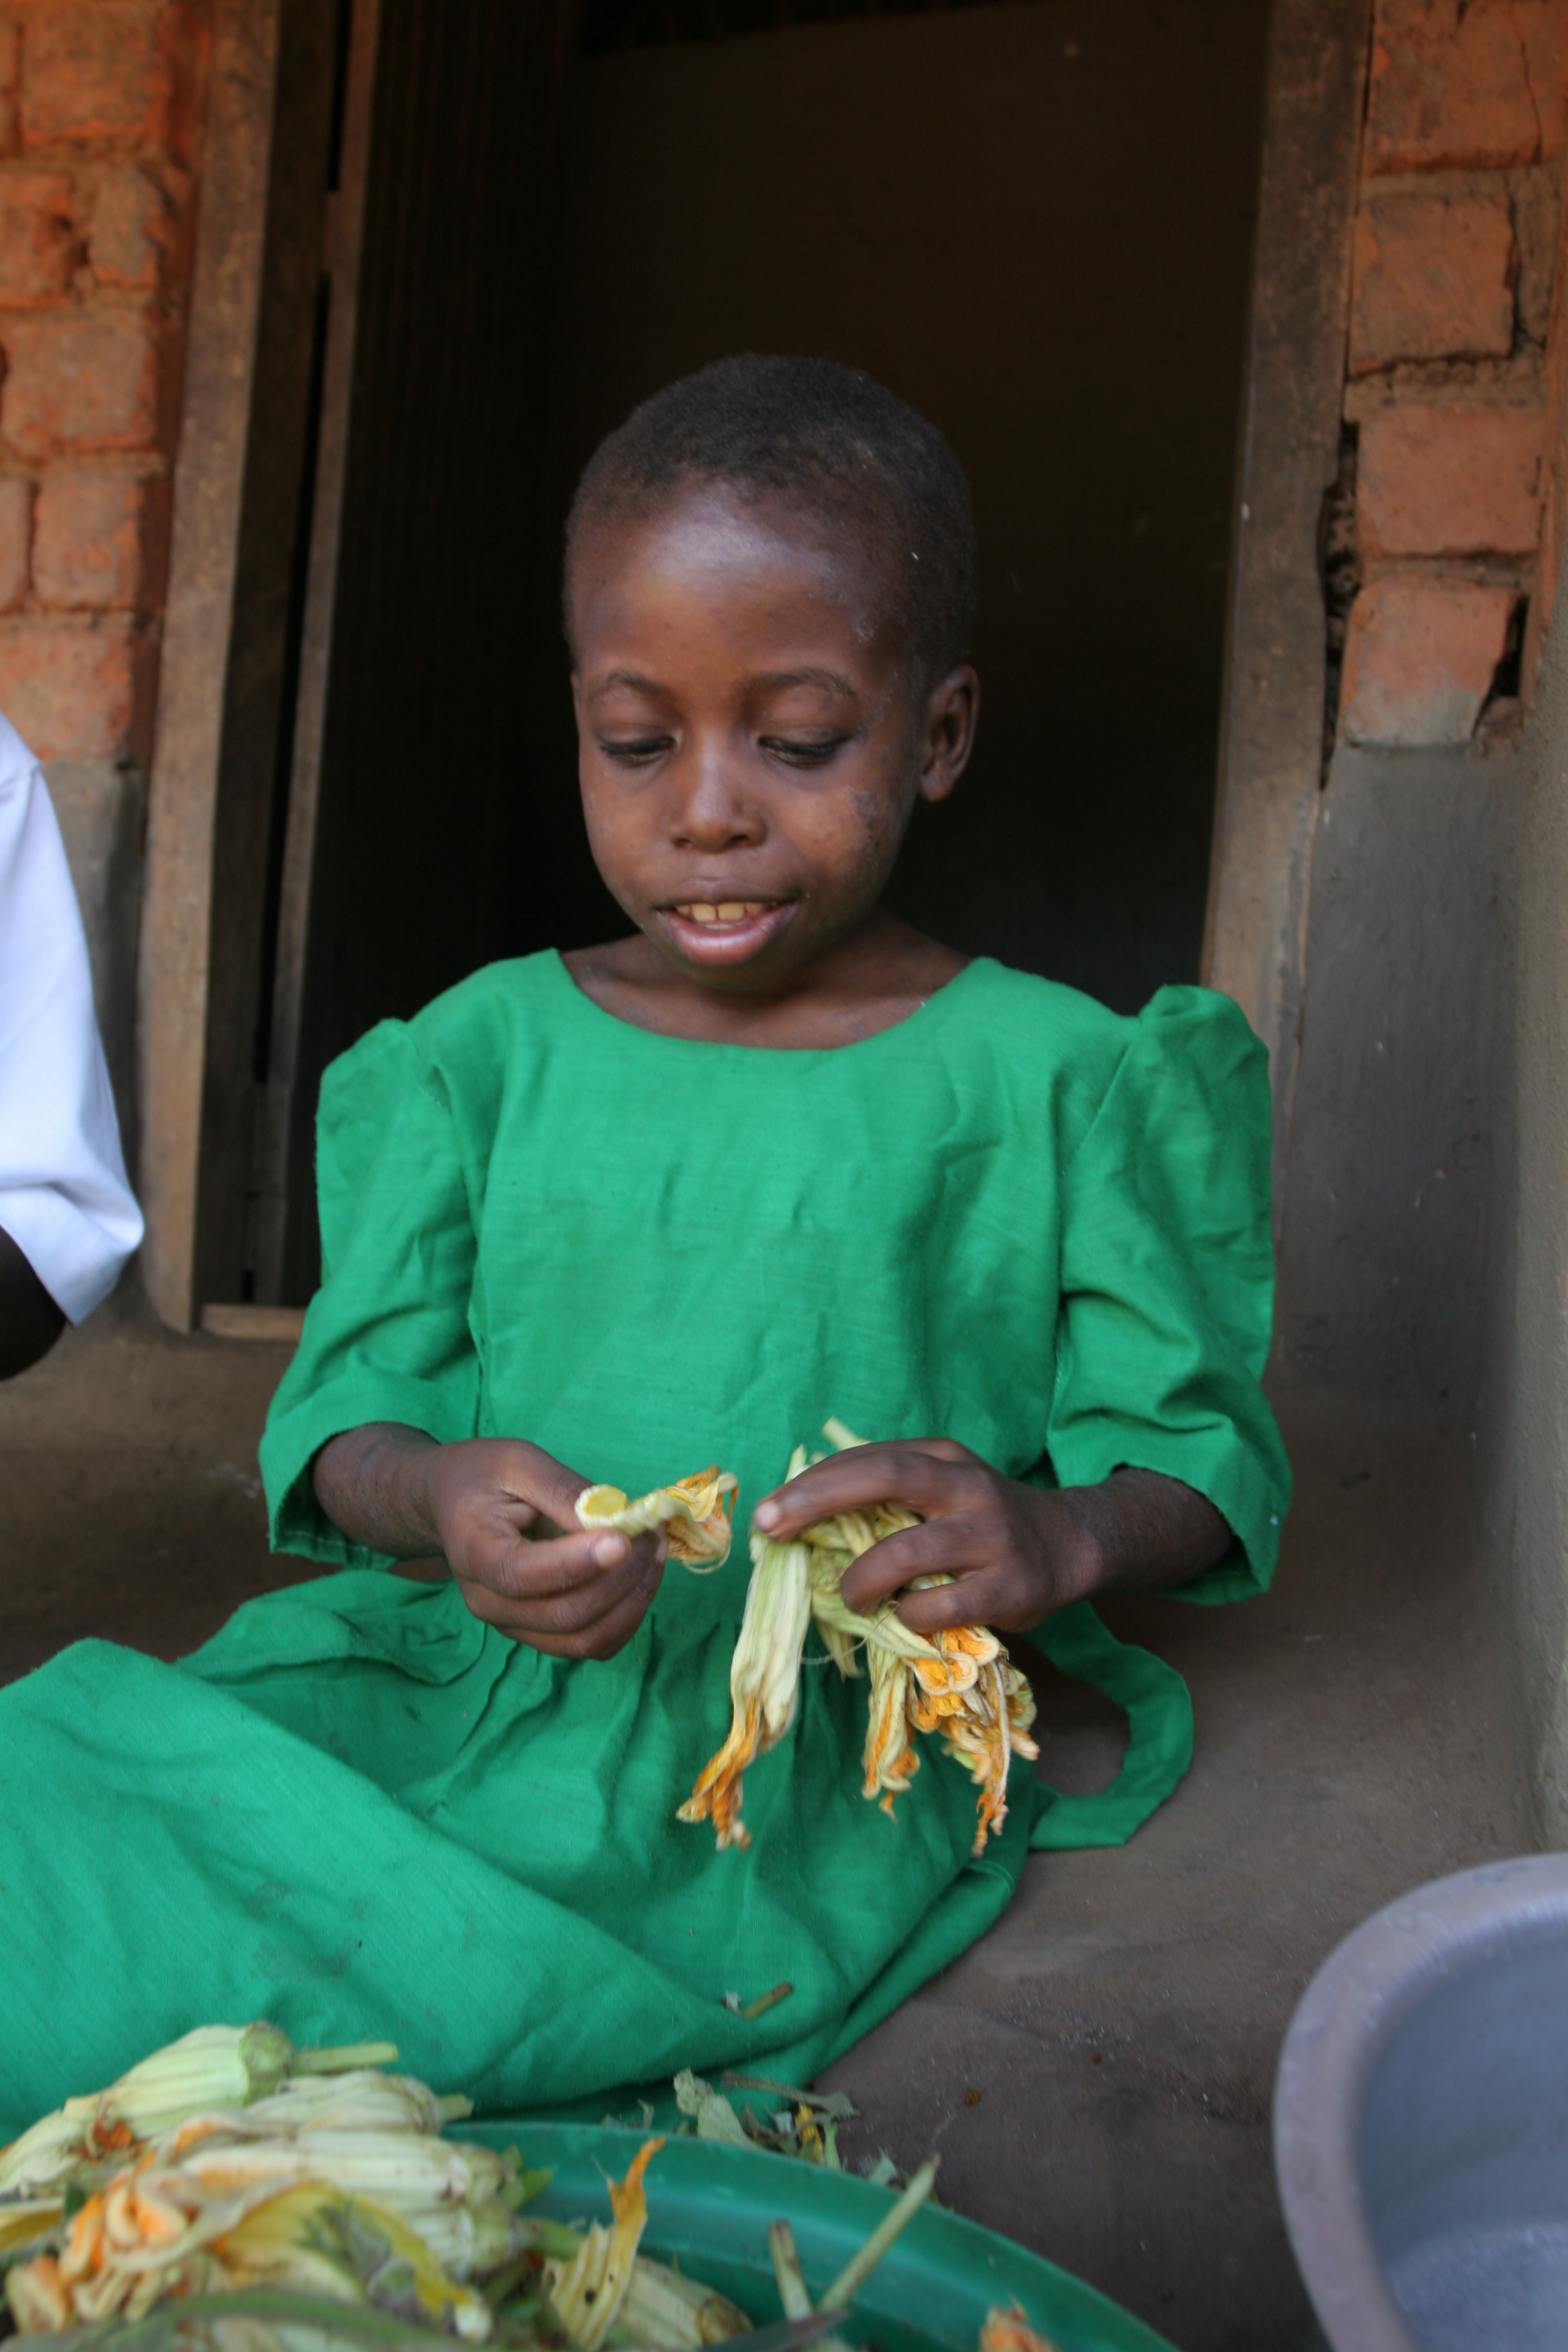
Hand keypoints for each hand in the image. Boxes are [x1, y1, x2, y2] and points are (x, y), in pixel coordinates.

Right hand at [313, 1428, 666, 1659]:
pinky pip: (591, 1646)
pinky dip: (626, 1619)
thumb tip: (615, 1520)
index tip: (624, 1537)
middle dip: (621, 1578)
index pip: (524, 1576)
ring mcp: (513, 1625)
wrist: (451, 1504)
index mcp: (475, 1553)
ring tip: (654, 1554)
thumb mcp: (519, 1462)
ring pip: (584, 1641)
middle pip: (565, 1616)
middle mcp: (489, 1602)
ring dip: (632, 1603)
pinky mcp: (537, 1632)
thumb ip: (564, 1491)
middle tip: (651, 1533)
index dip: (579, 1563)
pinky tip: (641, 1579)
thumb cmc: (483, 1476)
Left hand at [751, 1439, 1097, 1635]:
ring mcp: (991, 1535)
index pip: (868, 1459)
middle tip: (773, 1526)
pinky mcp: (1010, 1586)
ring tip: (851, 1598)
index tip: (769, 1511)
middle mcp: (967, 1486)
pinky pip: (942, 1606)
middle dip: (818, 1500)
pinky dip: (910, 1617)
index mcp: (943, 1458)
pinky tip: (906, 1618)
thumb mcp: (940, 1491)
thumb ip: (886, 1498)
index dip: (813, 1483)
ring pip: (907, 1552)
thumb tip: (800, 1521)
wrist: (1069, 1544)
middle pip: (885, 1478)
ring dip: (862, 1580)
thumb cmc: (980, 1522)